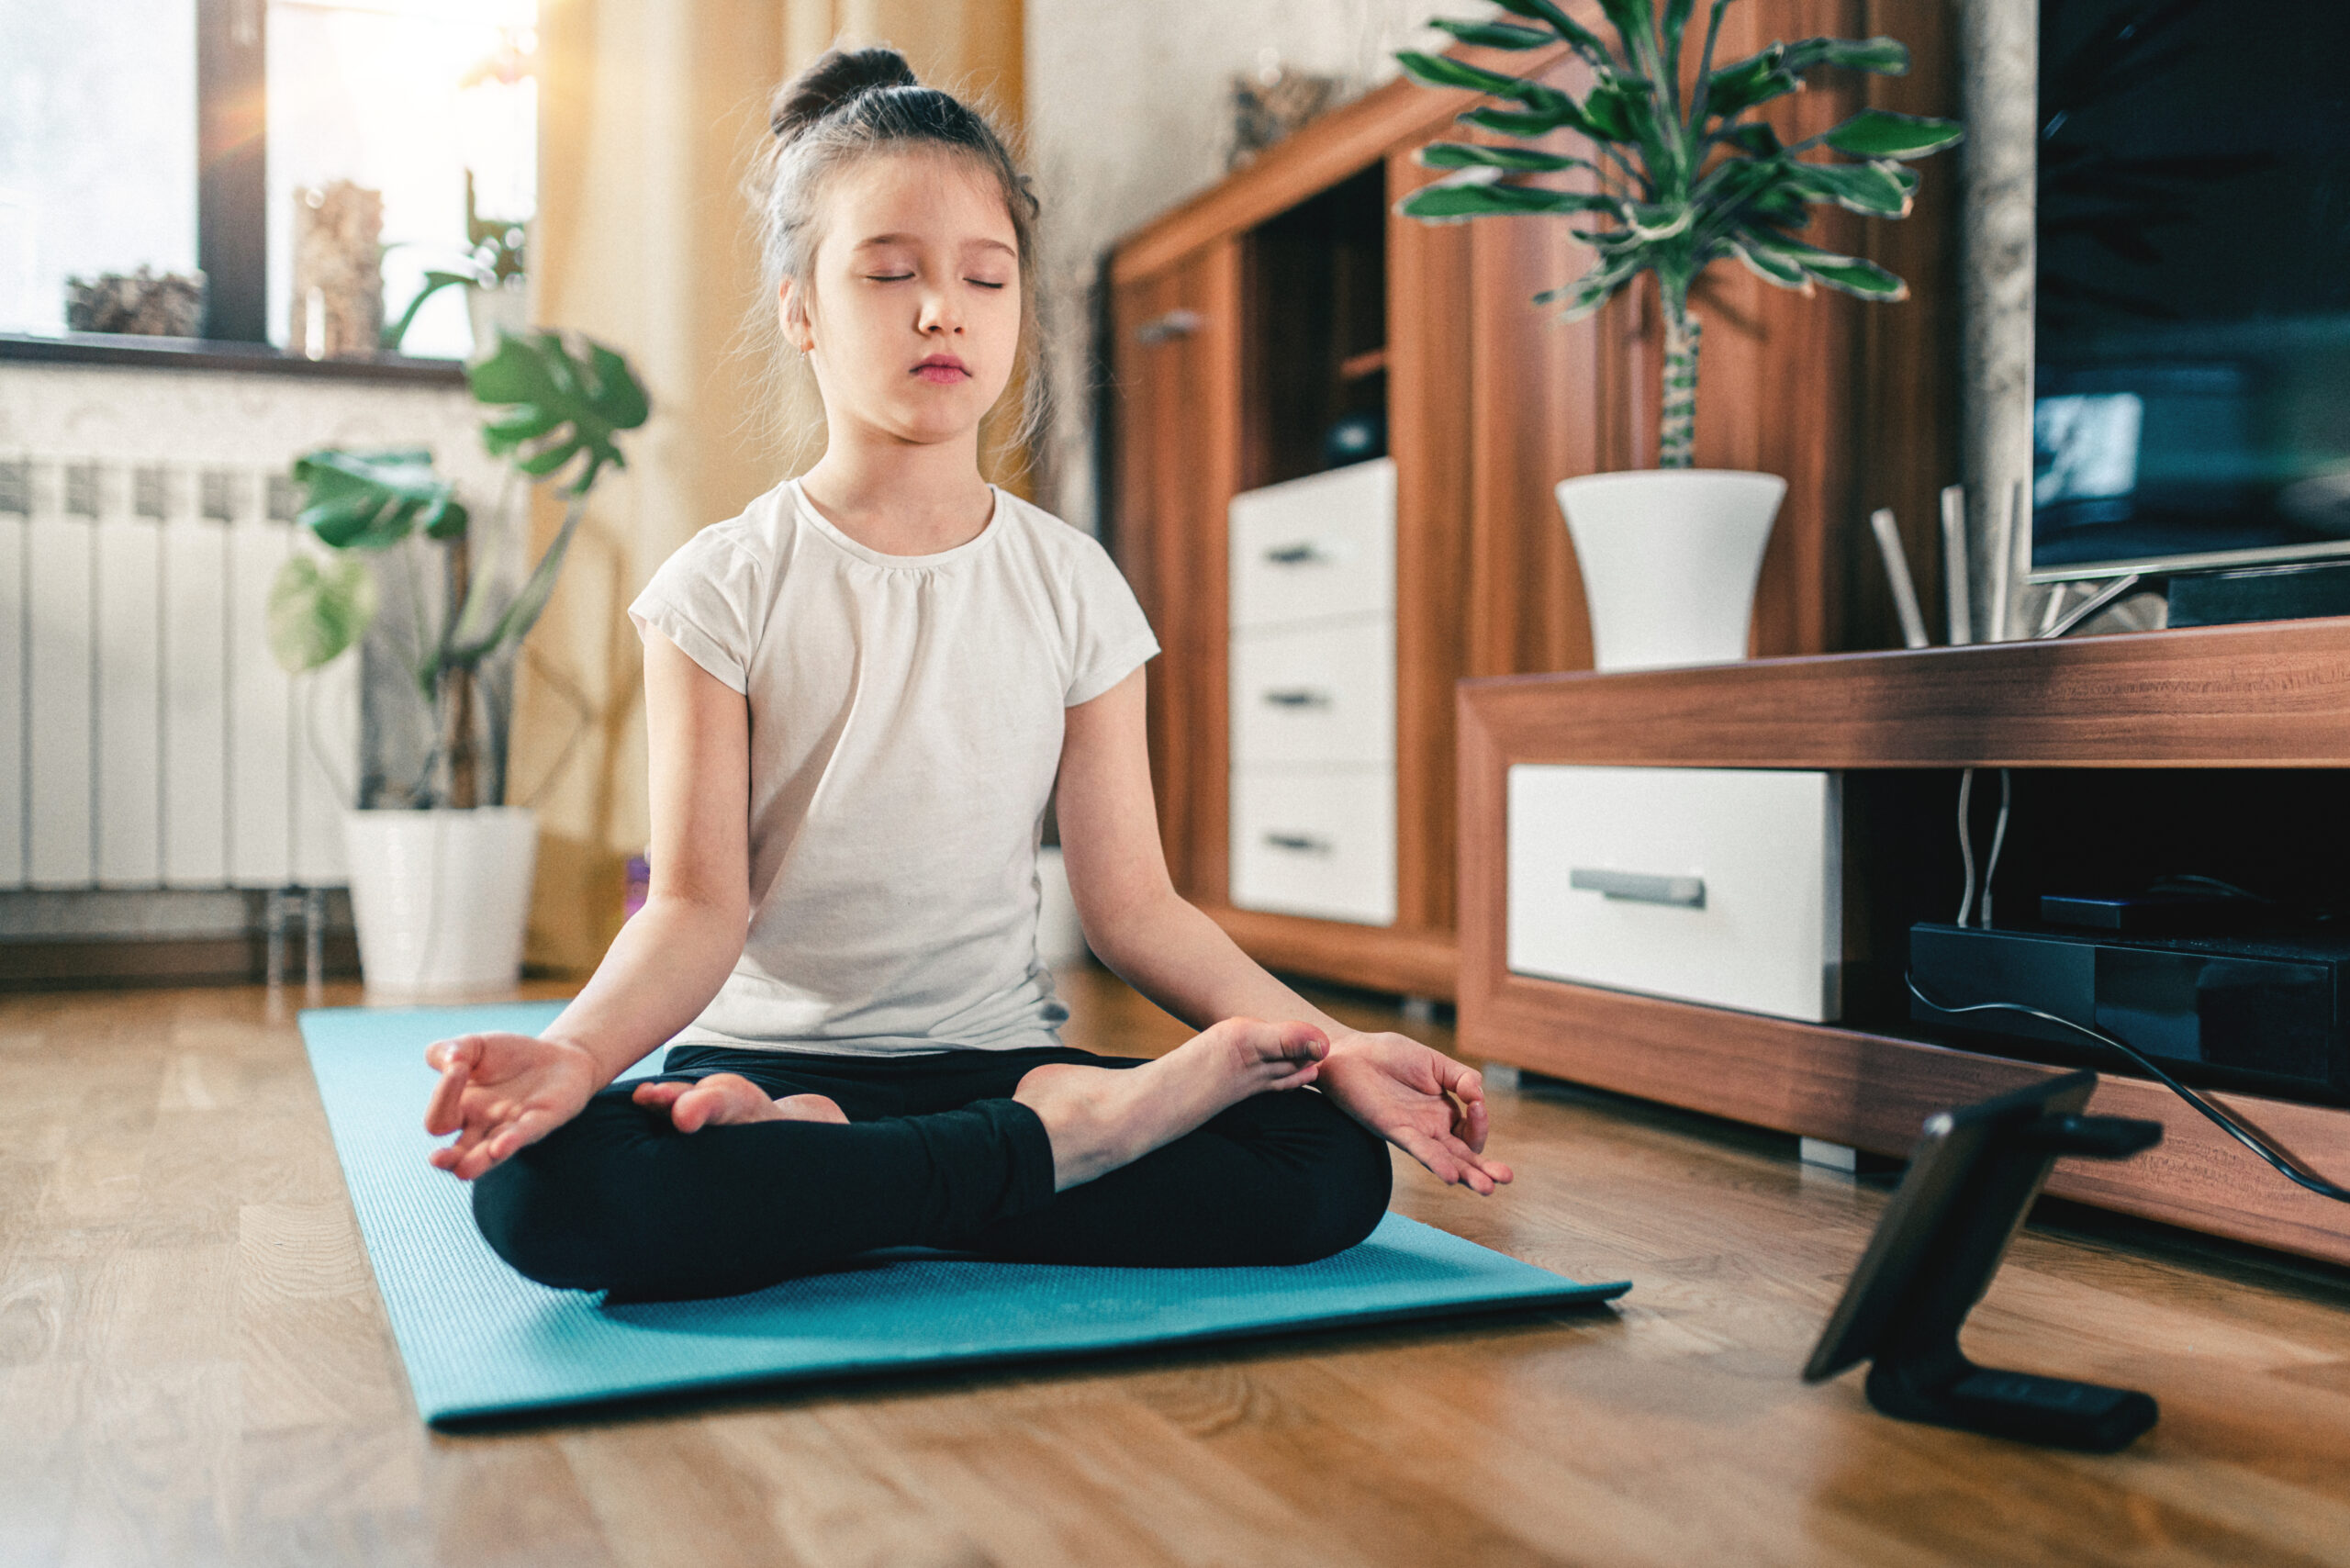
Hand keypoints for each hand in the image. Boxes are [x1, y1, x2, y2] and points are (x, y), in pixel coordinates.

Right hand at [422, 1031, 600, 1180]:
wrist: (558, 1055)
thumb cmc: (510, 1055)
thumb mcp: (474, 1046)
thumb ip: (449, 1051)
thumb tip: (448, 1061)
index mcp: (462, 1111)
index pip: (440, 1118)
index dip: (443, 1094)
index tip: (458, 1065)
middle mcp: (483, 1128)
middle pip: (458, 1153)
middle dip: (447, 1159)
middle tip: (437, 1159)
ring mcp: (512, 1128)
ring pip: (490, 1155)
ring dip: (478, 1161)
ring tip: (463, 1170)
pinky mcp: (541, 1121)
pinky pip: (525, 1134)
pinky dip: (512, 1140)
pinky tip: (499, 1145)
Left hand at [1314, 1030, 1513, 1194]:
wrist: (1352, 1052)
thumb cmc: (1389, 1055)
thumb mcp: (1435, 1063)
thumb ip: (1461, 1077)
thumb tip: (1480, 1094)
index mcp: (1444, 1112)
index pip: (1471, 1132)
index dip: (1480, 1122)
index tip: (1477, 1102)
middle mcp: (1431, 1128)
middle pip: (1463, 1155)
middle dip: (1485, 1169)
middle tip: (1505, 1178)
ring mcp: (1414, 1132)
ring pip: (1445, 1159)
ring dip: (1466, 1174)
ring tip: (1487, 1189)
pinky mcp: (1393, 1130)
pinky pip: (1419, 1150)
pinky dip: (1435, 1162)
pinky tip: (1451, 1176)